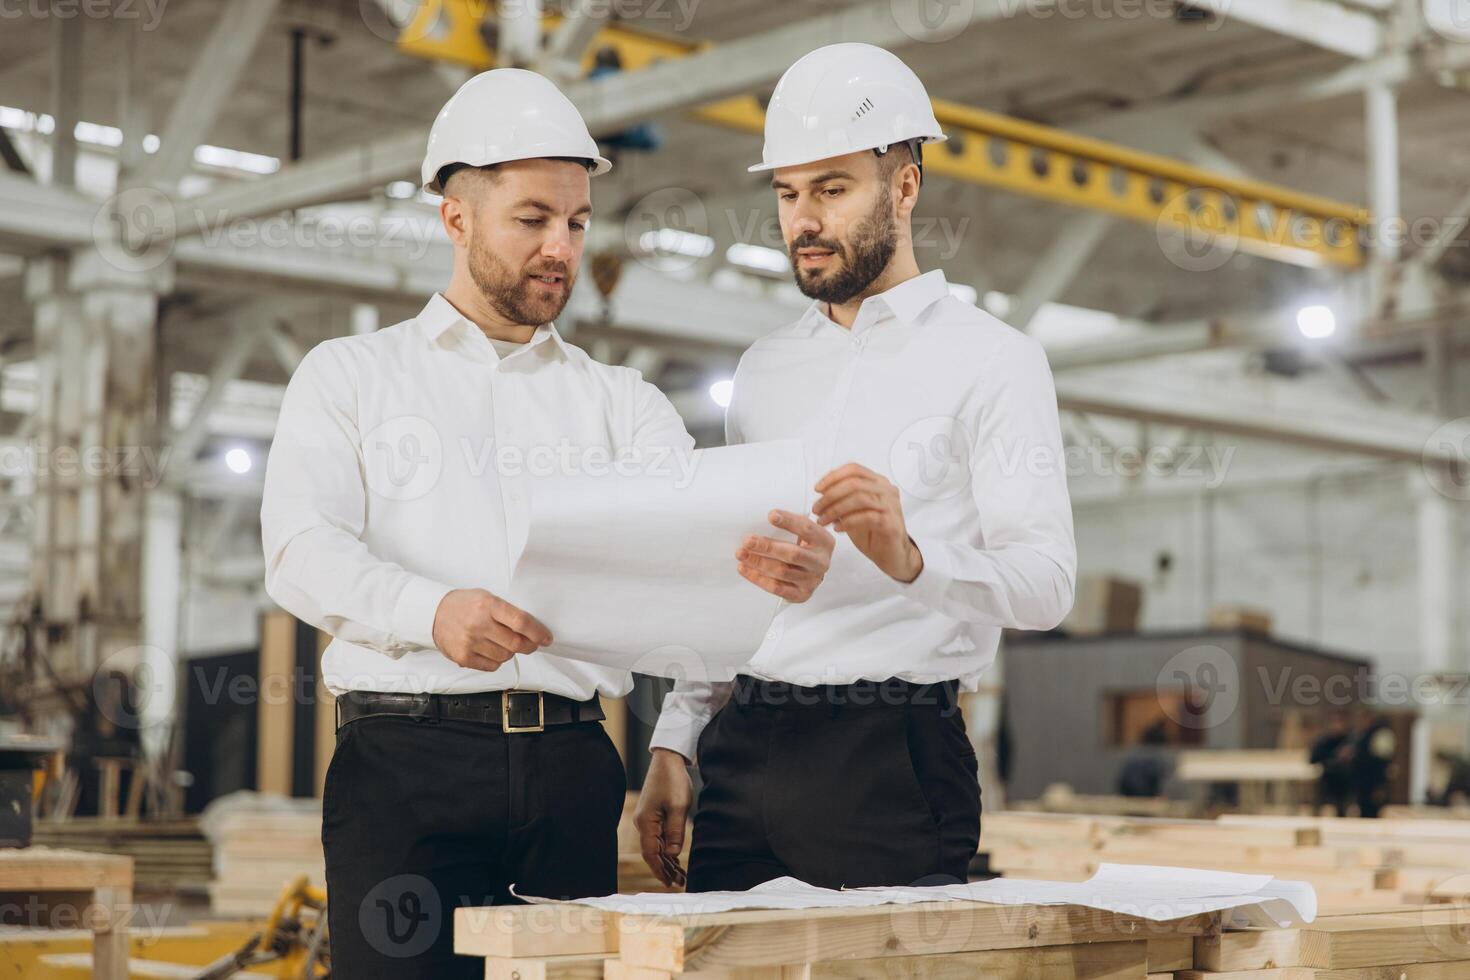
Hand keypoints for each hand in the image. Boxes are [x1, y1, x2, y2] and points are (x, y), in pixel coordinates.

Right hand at [431, 588, 552, 670]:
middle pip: (516, 643)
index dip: (538, 632)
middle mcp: (478, 624)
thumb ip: (508, 612)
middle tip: (532, 644)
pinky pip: (492, 666)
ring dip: (511, 652)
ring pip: (506, 656)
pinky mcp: (463, 657)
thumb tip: (534, 630)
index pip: (521, 621)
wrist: (434, 613)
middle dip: (529, 646)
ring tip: (502, 642)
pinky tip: (490, 650)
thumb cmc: (465, 605)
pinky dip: (497, 660)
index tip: (546, 638)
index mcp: (488, 604)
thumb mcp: (487, 598)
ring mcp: (470, 642)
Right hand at [634, 748, 692, 886]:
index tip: (669, 883)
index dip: (659, 870)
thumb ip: (675, 832)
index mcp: (645, 822)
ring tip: (680, 875)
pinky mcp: (652, 814)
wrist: (668, 760)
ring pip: (656, 845)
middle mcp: (642, 822)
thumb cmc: (672, 781)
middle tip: (679, 883)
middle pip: (652, 852)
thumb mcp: (678, 807)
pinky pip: (658, 836)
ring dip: (667, 860)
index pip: (650, 853)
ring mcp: (646, 818)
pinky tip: (675, 857)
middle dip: (665, 868)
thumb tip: (672, 855)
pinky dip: (667, 848)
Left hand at [736, 510, 833, 602]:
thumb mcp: (805, 533)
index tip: (771, 515)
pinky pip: (776, 588)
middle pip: (792, 554)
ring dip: (758, 562)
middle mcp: (820, 562)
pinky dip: (758, 578)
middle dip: (767, 547)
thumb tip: (766, 518)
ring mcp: (812, 580)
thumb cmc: (805, 548)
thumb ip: (791, 525)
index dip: (789, 521)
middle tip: (748, 541)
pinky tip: (745, 569)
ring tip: (741, 554)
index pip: (806, 529)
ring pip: (782, 572)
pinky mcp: (801, 595)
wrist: (813, 572)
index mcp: (823, 541)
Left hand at [813, 463, 922, 582]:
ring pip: (859, 498)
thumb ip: (842, 498)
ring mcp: (891, 506)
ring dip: (835, 509)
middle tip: (817, 509)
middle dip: (830, 495)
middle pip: (854, 483)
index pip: (854, 470)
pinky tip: (837, 528)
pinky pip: (866, 517)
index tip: (817, 489)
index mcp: (878, 482)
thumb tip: (822, 489)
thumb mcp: (853, 511)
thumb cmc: (873, 532)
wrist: (892, 555)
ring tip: (823, 520)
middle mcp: (887, 490)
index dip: (833, 477)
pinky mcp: (891, 523)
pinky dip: (848, 521)